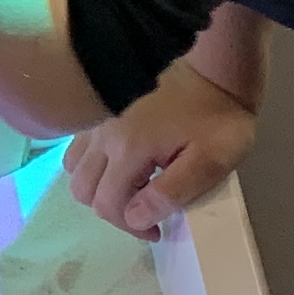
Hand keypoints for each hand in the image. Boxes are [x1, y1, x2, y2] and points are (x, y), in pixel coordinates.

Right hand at [61, 59, 257, 238]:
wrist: (215, 64)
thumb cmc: (219, 114)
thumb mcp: (212, 159)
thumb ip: (173, 191)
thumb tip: (136, 218)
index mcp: (130, 150)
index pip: (108, 205)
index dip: (131, 227)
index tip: (157, 229)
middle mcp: (104, 136)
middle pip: (83, 190)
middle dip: (112, 209)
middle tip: (144, 209)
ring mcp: (98, 120)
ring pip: (74, 168)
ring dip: (97, 185)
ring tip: (131, 185)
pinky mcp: (101, 109)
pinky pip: (77, 145)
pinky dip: (91, 162)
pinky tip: (119, 161)